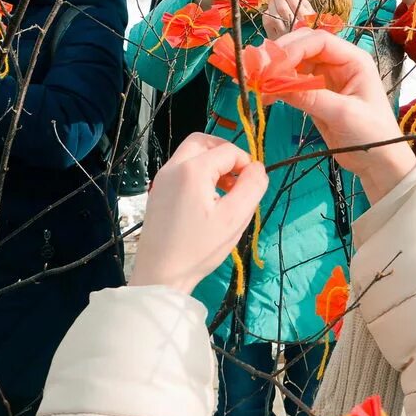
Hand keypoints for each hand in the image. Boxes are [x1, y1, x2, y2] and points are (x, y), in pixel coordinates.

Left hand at [127, 134, 268, 293]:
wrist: (160, 275)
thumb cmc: (199, 248)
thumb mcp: (235, 218)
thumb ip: (252, 186)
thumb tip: (258, 168)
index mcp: (192, 169)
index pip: (228, 150)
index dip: (245, 163)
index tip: (251, 186)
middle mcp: (173, 167)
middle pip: (203, 141)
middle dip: (225, 153)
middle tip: (237, 177)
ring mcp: (161, 180)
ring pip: (190, 154)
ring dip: (211, 163)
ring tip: (225, 191)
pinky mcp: (157, 194)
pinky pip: (181, 170)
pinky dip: (198, 175)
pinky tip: (207, 202)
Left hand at [262, 0, 313, 38]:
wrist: (308, 55)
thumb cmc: (312, 32)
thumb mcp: (315, 18)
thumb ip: (306, 6)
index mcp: (307, 21)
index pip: (294, 2)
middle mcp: (296, 28)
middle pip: (282, 7)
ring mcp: (284, 35)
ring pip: (273, 14)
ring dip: (271, 4)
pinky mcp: (275, 40)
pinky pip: (267, 23)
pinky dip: (266, 14)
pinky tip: (269, 11)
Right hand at [270, 29, 415, 202]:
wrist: (379, 163)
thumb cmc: (373, 135)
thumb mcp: (344, 114)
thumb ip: (312, 97)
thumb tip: (276, 85)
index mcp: (353, 59)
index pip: (319, 41)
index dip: (293, 48)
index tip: (272, 64)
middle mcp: (338, 63)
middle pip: (303, 47)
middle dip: (278, 55)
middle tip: (255, 68)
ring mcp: (326, 78)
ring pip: (294, 64)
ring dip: (274, 70)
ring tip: (255, 81)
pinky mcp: (315, 94)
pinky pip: (291, 83)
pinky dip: (276, 86)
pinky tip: (265, 95)